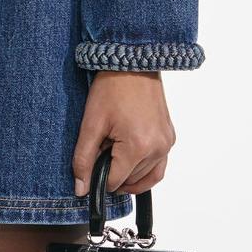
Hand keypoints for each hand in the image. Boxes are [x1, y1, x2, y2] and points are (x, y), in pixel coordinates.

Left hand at [72, 70, 175, 197]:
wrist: (133, 63)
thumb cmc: (112, 88)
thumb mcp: (91, 125)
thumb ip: (84, 160)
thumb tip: (81, 188)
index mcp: (138, 147)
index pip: (115, 182)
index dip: (98, 178)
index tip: (91, 164)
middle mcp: (158, 148)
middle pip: (130, 181)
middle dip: (113, 171)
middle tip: (103, 147)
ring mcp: (167, 144)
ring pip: (145, 177)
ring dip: (128, 172)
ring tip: (115, 149)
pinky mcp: (170, 138)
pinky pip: (159, 167)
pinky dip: (145, 170)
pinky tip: (130, 161)